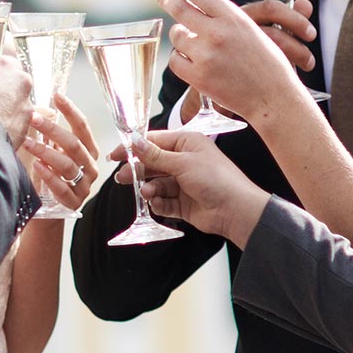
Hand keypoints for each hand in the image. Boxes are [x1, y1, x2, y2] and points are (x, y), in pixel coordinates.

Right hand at [0, 55, 32, 146]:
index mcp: (1, 63)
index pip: (0, 66)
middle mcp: (19, 78)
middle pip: (13, 83)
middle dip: (3, 94)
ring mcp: (27, 99)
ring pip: (18, 103)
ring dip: (7, 111)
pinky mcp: (29, 121)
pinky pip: (20, 121)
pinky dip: (10, 126)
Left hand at [21, 93, 101, 210]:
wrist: (49, 210)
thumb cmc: (50, 175)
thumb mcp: (53, 152)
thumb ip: (51, 135)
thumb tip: (38, 109)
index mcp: (88, 150)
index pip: (83, 126)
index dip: (71, 110)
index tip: (56, 96)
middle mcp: (90, 166)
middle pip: (74, 144)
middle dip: (52, 129)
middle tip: (32, 118)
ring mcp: (84, 185)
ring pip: (68, 165)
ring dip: (46, 151)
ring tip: (27, 143)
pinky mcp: (74, 202)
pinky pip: (63, 188)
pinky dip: (49, 176)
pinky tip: (37, 167)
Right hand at [112, 129, 269, 246]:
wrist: (235, 210)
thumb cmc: (217, 179)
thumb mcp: (183, 163)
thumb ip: (155, 155)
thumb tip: (135, 142)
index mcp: (186, 143)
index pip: (153, 142)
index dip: (134, 148)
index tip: (116, 154)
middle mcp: (184, 161)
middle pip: (152, 164)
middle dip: (138, 171)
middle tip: (123, 177)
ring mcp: (184, 183)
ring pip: (156, 184)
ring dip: (149, 189)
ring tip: (147, 194)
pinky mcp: (183, 203)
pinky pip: (164, 201)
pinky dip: (158, 203)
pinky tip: (158, 204)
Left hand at [160, 0, 317, 121]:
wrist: (273, 97)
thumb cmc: (266, 64)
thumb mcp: (251, 30)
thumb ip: (225, 18)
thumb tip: (196, 5)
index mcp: (233, 18)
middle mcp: (218, 33)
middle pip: (179, 9)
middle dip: (169, 1)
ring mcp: (206, 55)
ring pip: (176, 36)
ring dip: (181, 37)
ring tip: (194, 43)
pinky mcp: (198, 76)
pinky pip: (175, 60)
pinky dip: (180, 59)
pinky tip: (192, 61)